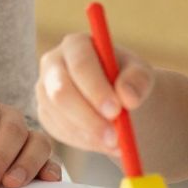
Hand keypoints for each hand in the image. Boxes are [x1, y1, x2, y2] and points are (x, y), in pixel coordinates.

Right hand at [35, 32, 154, 157]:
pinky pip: (61, 132)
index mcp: (76, 45)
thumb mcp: (141, 75)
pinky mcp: (46, 114)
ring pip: (60, 117)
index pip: (80, 65)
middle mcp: (53, 64)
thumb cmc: (129, 80)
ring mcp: (45, 90)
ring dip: (90, 134)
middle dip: (88, 117)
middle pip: (61, 92)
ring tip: (117, 142)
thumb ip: (137, 81)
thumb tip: (127, 97)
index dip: (96, 89)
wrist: (120, 99)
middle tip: (114, 137)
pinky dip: (85, 142)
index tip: (115, 111)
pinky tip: (104, 142)